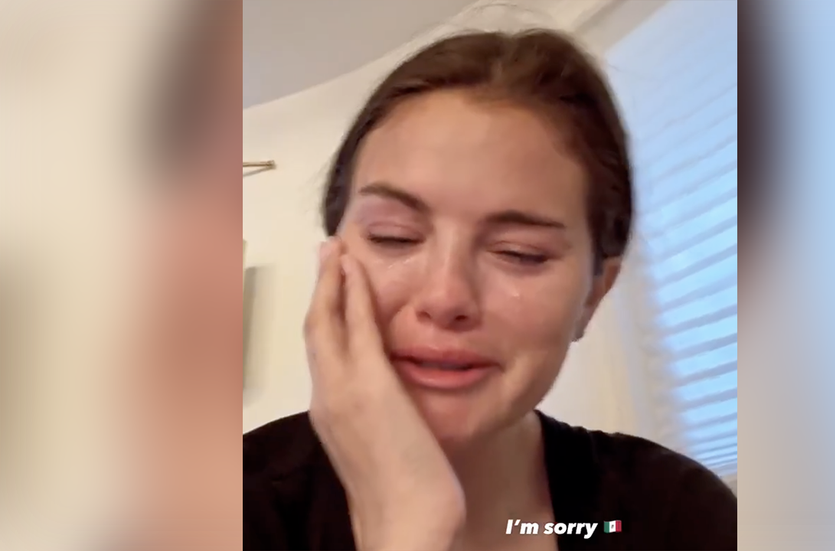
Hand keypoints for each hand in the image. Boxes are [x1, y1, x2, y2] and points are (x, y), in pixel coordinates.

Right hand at [304, 239, 464, 550]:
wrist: (406, 523)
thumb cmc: (403, 494)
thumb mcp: (380, 446)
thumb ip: (375, 417)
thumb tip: (388, 405)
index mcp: (330, 411)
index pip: (320, 351)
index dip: (322, 313)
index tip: (328, 286)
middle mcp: (326, 396)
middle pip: (313, 328)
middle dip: (319, 286)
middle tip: (326, 252)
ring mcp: (342, 390)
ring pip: (326, 320)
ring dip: (331, 279)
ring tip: (336, 249)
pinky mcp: (368, 387)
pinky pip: (355, 325)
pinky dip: (350, 291)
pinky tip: (355, 267)